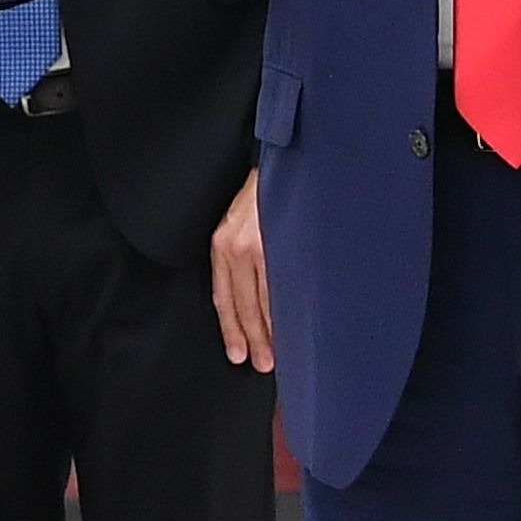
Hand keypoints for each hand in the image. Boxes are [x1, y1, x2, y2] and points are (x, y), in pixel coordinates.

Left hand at [208, 174, 274, 369]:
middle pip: (245, 304)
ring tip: (281, 354)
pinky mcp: (284, 239)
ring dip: (274, 329)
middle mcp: (238, 245)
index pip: (224, 297)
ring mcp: (262, 243)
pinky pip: (287, 281)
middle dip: (254, 338)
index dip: (231, 329)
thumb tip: (255, 299)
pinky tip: (297, 321)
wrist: (283, 156)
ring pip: (268, 298)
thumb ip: (241, 257)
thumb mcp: (238, 223)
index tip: (238, 353)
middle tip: (263, 364)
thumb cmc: (264, 192)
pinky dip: (291, 305)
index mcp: (223, 243)